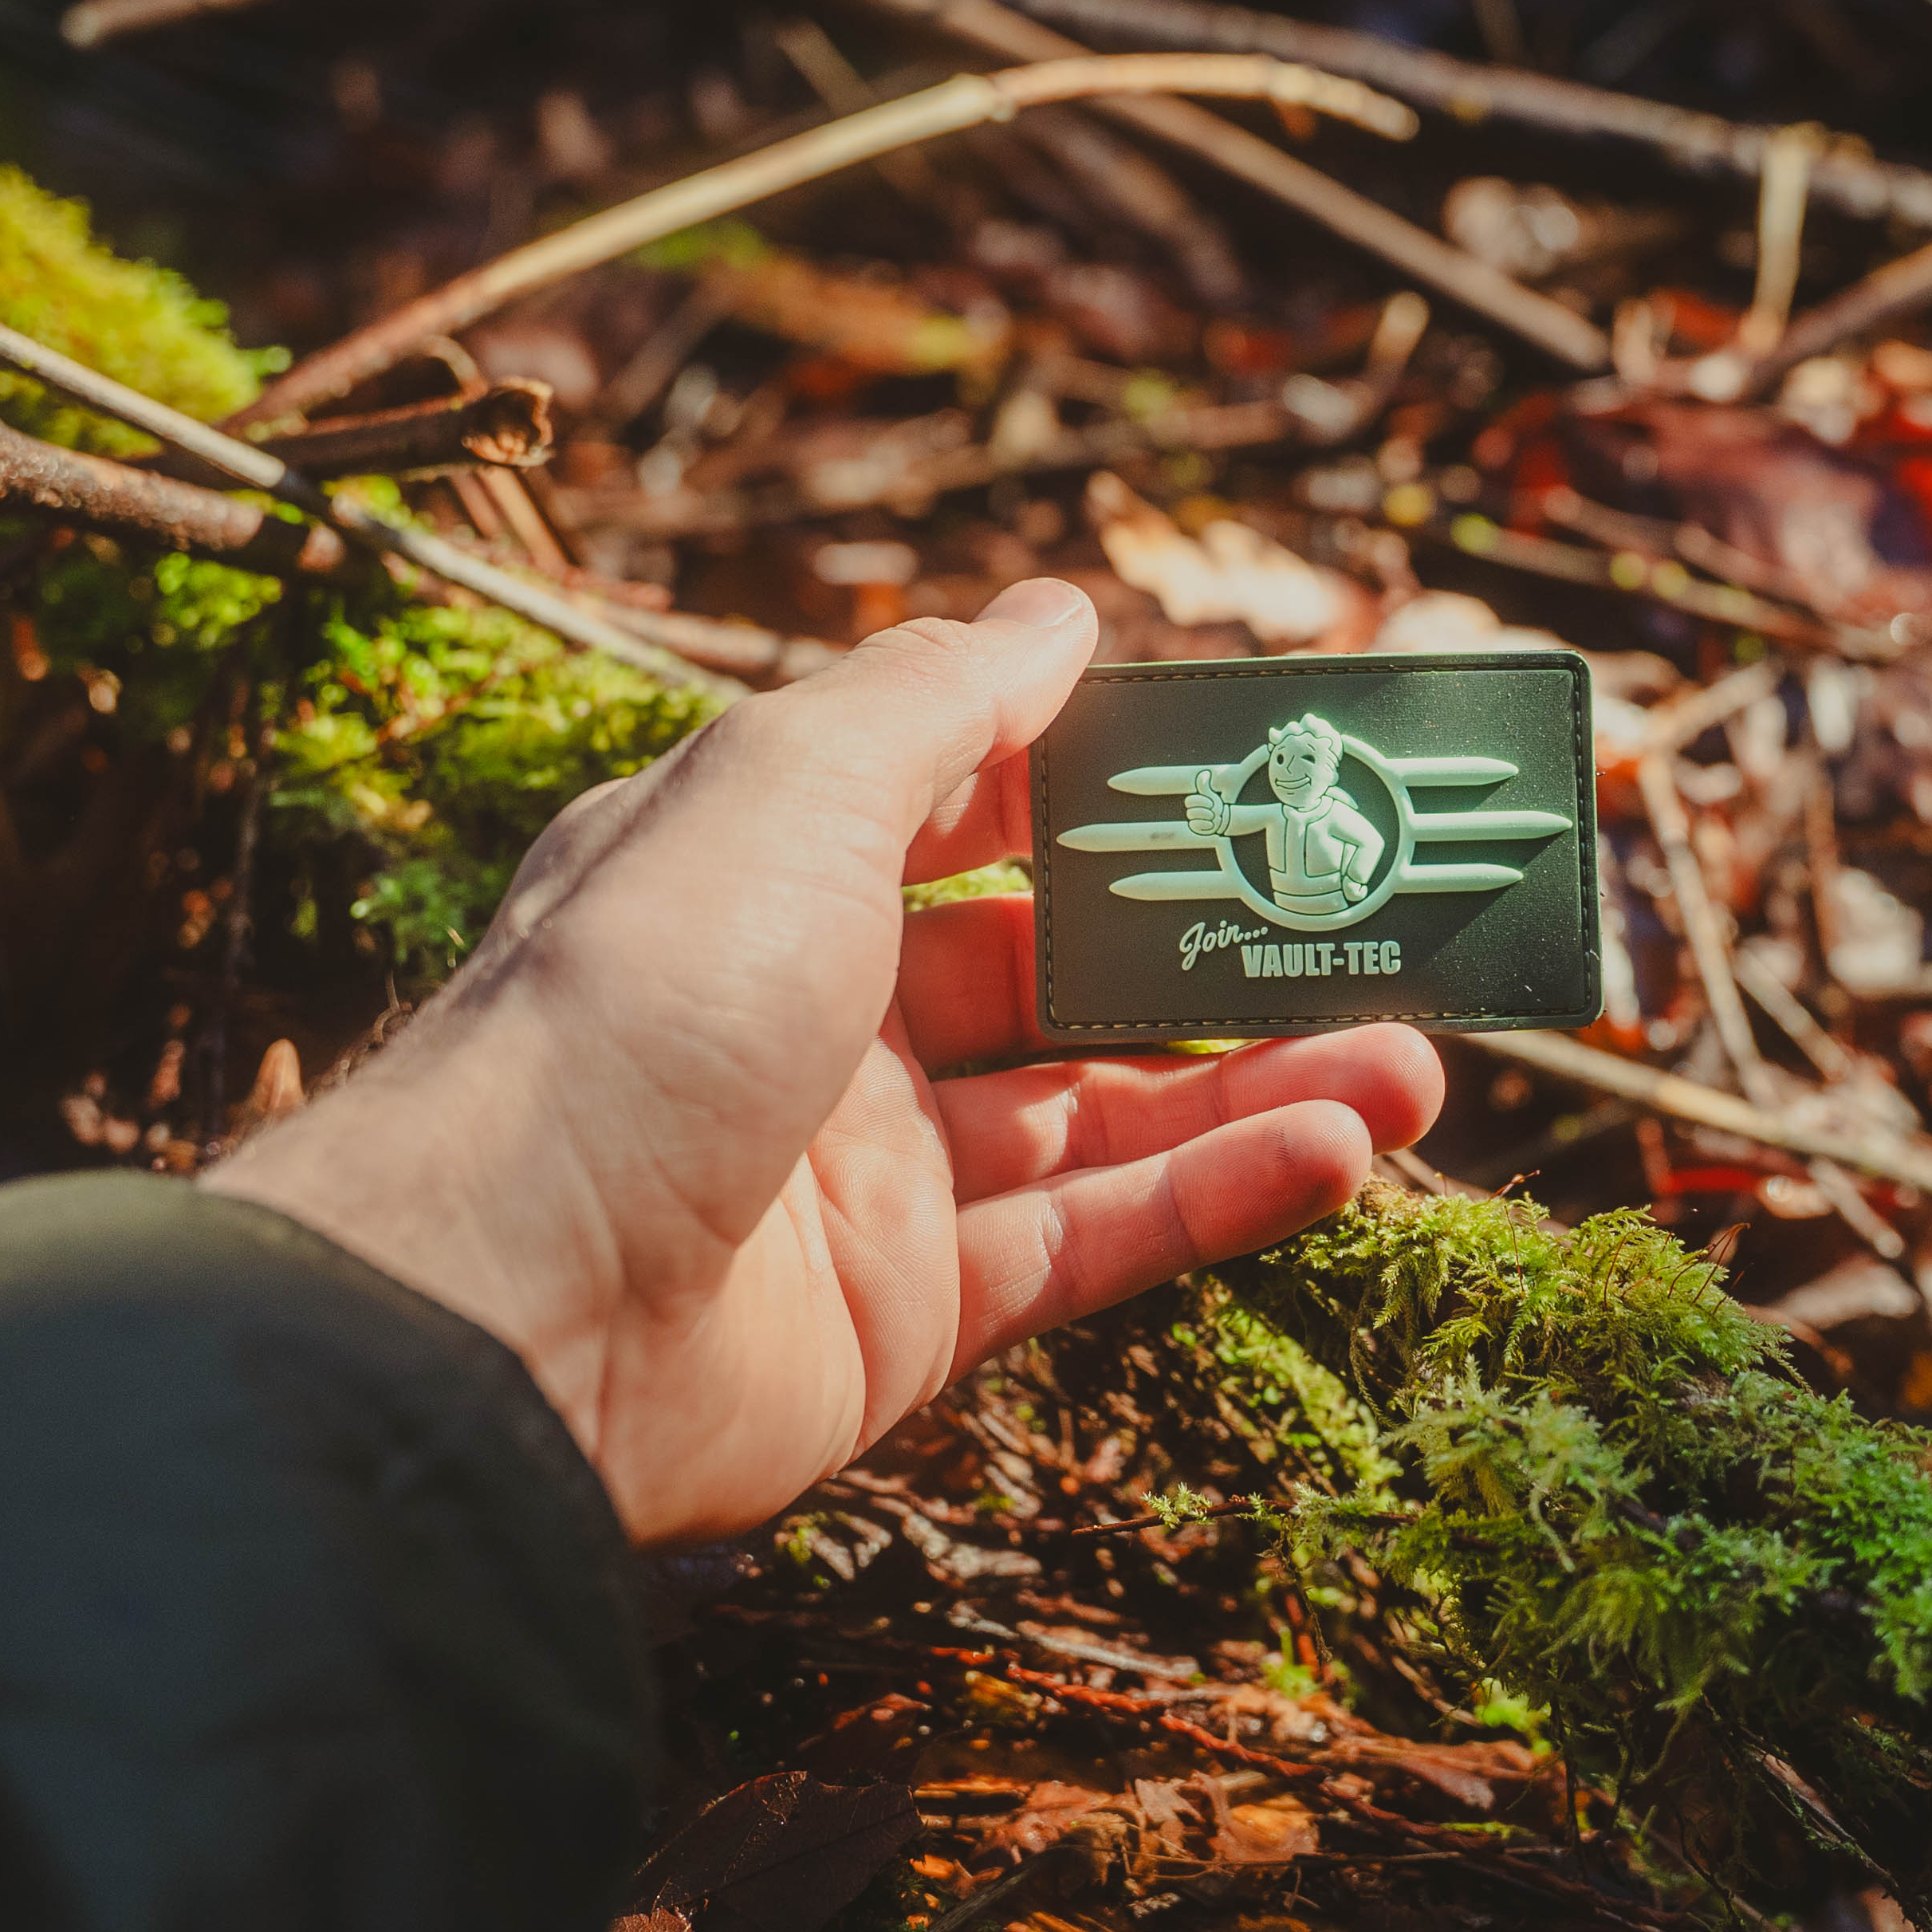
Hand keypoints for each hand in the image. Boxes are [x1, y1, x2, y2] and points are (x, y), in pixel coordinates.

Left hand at [207, 580, 1444, 1544]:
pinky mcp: (903, 1319)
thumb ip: (937, 702)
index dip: (1094, 781)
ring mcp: (862, 1177)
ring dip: (1261, 1084)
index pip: (955, 807)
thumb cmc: (639, 997)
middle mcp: (812, 1017)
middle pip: (1052, 972)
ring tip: (1418, 1062)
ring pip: (1098, 1116)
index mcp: (762, 874)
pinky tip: (1342, 1149)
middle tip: (1369, 919)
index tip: (1243, 762)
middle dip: (1212, 949)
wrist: (512, 1288)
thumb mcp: (788, 784)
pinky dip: (1216, 1196)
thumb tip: (1058, 611)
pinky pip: (1088, 1243)